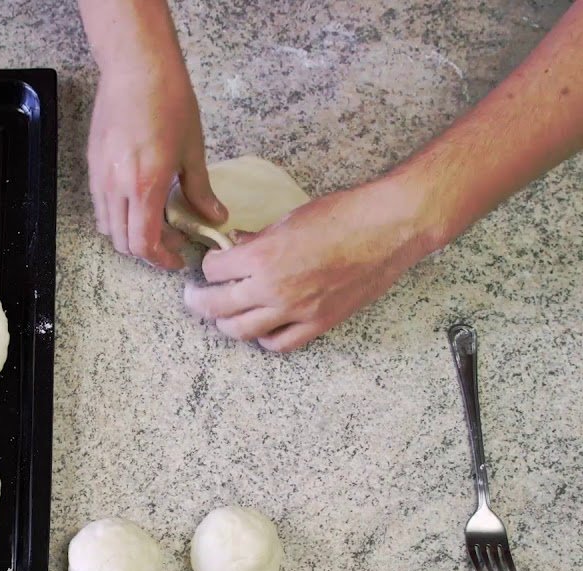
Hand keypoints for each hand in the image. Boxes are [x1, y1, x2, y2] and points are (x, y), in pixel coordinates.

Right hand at [88, 67, 226, 269]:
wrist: (136, 68)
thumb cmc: (169, 103)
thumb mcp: (192, 150)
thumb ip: (200, 189)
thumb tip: (215, 216)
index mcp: (145, 186)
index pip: (144, 243)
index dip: (160, 259)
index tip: (177, 259)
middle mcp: (117, 187)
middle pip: (123, 241)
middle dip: (148, 250)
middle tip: (172, 242)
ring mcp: (100, 176)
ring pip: (108, 226)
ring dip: (130, 233)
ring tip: (155, 222)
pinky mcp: (92, 164)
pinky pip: (100, 204)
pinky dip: (118, 215)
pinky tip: (137, 200)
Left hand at [183, 175, 444, 351]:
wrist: (388, 229)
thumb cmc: (343, 214)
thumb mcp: (289, 217)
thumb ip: (259, 238)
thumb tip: (238, 244)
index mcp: (262, 256)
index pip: (213, 269)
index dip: (209, 265)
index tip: (212, 263)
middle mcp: (273, 288)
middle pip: (216, 306)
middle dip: (199, 301)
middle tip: (194, 297)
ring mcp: (295, 310)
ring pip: (241, 331)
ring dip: (225, 324)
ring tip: (222, 316)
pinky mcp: (319, 323)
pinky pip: (280, 343)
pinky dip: (264, 338)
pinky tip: (262, 328)